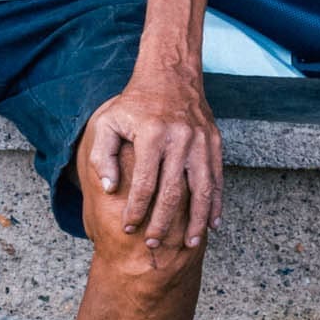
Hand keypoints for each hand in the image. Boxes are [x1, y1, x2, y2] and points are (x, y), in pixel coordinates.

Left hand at [87, 70, 222, 249]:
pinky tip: (213, 224)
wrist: (170, 75)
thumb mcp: (109, 122)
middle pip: (173, 193)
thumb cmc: (135, 103)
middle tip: (153, 244)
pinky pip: (217, 179)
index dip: (136, 210)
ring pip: (202, 190)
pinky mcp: (214, 142)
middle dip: (163, 223)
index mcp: (152, 135)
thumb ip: (102, 155)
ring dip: (197, 221)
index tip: (129, 228)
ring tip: (190, 245)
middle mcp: (180, 139)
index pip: (144, 183)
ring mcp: (201, 142)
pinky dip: (216, 204)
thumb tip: (110, 188)